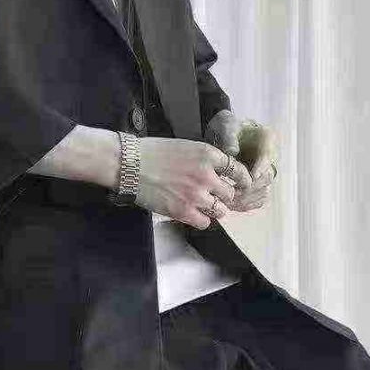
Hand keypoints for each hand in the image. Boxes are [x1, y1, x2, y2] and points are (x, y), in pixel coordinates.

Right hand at [135, 137, 252, 229]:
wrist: (128, 164)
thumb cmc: (151, 152)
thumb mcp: (184, 146)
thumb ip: (203, 159)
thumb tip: (217, 173)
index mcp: (207, 155)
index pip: (237, 169)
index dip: (241, 179)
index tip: (241, 184)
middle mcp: (206, 175)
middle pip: (230, 193)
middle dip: (222, 196)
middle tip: (212, 196)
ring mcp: (196, 195)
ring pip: (220, 210)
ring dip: (213, 209)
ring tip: (201, 206)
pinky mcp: (183, 211)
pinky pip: (205, 223)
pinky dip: (201, 220)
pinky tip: (192, 214)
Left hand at [206, 112, 277, 214]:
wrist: (222, 132)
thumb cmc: (225, 126)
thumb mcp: (226, 125)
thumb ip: (230, 136)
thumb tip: (232, 151)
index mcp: (266, 139)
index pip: (268, 156)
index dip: (260, 168)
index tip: (251, 177)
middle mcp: (268, 157)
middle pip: (266, 178)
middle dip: (250, 188)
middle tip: (234, 193)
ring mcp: (263, 171)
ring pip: (263, 191)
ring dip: (248, 198)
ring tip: (231, 202)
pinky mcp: (256, 183)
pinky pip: (257, 198)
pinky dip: (247, 204)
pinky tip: (234, 206)